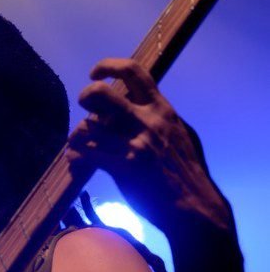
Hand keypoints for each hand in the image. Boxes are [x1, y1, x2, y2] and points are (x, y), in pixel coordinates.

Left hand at [67, 58, 232, 236]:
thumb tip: (142, 104)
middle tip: (84, 109)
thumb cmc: (187, 171)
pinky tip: (77, 161)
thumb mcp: (180, 133)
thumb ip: (160, 117)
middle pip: (100, 94)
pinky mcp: (123, 168)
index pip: (133, 72)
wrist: (195, 206)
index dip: (108, 66)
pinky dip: (76, 156)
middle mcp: (146, 121)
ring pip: (87, 126)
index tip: (94, 74)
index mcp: (161, 109)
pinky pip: (86, 153)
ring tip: (77, 143)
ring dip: (76, 135)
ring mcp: (133, 144)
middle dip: (85, 96)